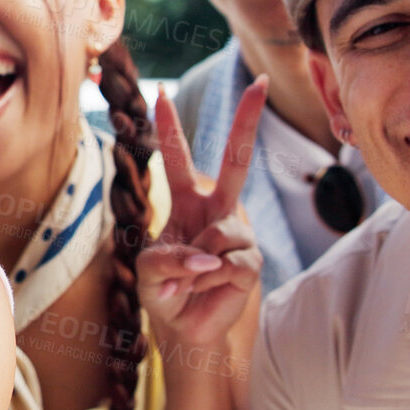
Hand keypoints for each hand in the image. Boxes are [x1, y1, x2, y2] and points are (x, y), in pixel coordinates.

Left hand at [138, 77, 267, 350]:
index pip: (177, 158)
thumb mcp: (148, 269)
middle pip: (236, 161)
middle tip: (261, 83)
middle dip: (248, 122)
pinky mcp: (252, 262)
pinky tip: (206, 287)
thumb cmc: (164, 290)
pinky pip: (228, 263)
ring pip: (219, 233)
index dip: (170, 128)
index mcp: (187, 201)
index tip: (161, 93)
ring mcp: (239, 234)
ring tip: (191, 278)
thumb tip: (206, 257)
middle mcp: (217, 209)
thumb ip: (168, 258)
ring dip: (195, 263)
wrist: (184, 327)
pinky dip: (208, 279)